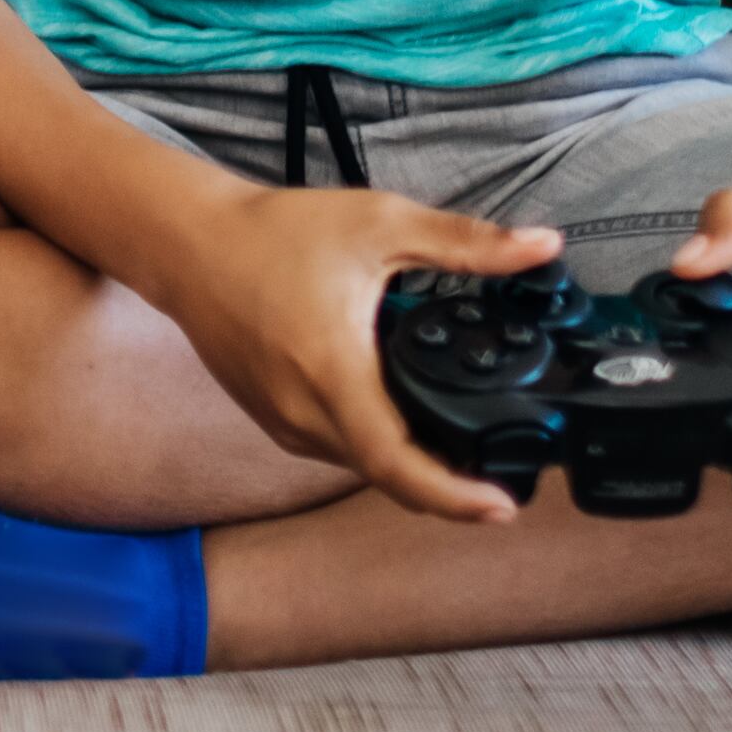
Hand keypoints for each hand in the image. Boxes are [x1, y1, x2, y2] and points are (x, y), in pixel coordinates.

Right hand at [156, 186, 562, 523]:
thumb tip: (543, 246)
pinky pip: (335, 450)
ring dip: (409, 466)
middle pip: (389, 476)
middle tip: (502, 478)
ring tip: (460, 447)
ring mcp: (283, 422)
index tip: (501, 507)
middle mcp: (304, 411)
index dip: (454, 496)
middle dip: (447, 486)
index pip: (399, 463)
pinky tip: (400, 420)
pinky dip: (374, 447)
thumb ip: (468, 242)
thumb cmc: (274, 233)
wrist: (188, 245)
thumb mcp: (380, 224)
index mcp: (334, 371)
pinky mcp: (271, 419)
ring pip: (361, 466)